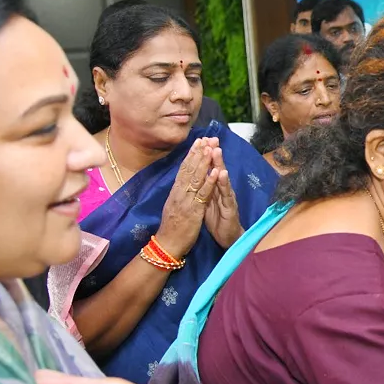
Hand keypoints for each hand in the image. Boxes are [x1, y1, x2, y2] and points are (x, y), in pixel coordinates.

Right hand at [156, 138, 217, 256]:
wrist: (167, 245)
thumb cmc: (172, 227)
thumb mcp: (174, 206)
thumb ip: (180, 194)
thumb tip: (183, 182)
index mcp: (175, 192)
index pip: (183, 169)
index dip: (191, 155)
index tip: (198, 141)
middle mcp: (179, 193)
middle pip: (189, 170)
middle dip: (198, 153)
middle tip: (206, 138)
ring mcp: (185, 201)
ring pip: (195, 179)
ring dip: (204, 163)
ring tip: (211, 148)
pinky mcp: (193, 211)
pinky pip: (202, 195)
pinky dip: (209, 183)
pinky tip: (215, 172)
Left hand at [203, 147, 243, 249]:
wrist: (228, 238)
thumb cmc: (217, 220)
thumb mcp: (206, 201)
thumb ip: (204, 188)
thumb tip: (196, 174)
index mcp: (212, 188)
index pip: (208, 169)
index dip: (204, 155)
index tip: (200, 140)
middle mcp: (221, 190)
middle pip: (216, 169)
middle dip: (213, 153)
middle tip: (211, 138)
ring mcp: (227, 197)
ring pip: (222, 178)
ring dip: (220, 164)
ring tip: (216, 150)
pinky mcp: (230, 208)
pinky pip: (226, 195)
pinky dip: (224, 184)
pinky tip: (223, 174)